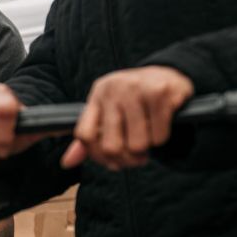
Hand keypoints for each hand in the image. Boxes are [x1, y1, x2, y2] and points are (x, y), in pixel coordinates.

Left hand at [61, 66, 193, 169]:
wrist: (170, 74)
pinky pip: (159, 137)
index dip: (97, 156)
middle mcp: (113, 90)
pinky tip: (162, 125)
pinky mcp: (159, 93)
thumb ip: (90, 138)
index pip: (84, 135)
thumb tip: (66, 163)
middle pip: (111, 147)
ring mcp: (135, 89)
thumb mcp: (109, 113)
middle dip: (127, 158)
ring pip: (138, 145)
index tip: (112, 160)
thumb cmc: (136, 100)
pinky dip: (162, 138)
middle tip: (138, 155)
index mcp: (98, 96)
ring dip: (147, 147)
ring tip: (150, 135)